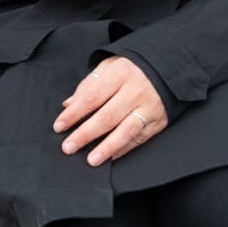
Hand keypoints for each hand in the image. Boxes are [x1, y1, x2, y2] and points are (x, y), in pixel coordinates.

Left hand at [52, 56, 167, 166]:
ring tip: (91, 160)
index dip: (74, 114)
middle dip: (85, 134)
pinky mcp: (159, 121)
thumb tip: (69, 105)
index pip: (91, 97)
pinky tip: (111, 157)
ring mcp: (148, 108)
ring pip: (125, 131)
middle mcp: (135, 91)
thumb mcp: (109, 66)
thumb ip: (88, 84)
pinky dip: (124, 149)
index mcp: (119, 74)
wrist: (168, 67)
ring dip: (106, 148)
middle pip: (107, 117)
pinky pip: (139, 138)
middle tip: (69, 147)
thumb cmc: (132, 67)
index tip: (59, 126)